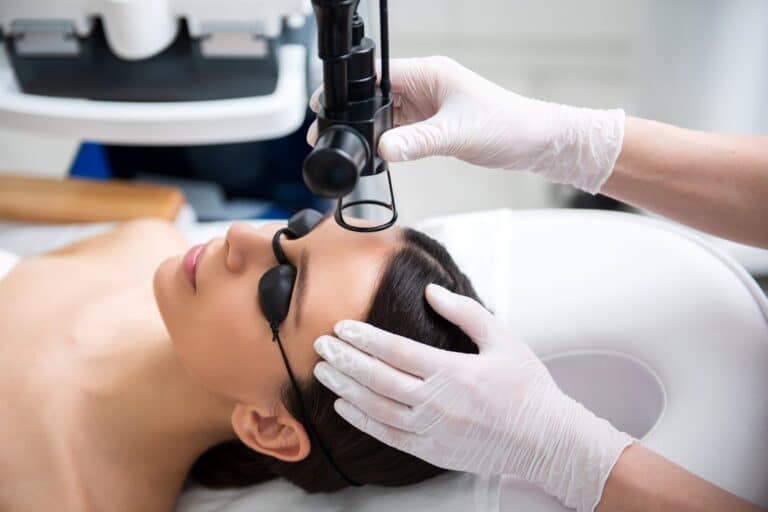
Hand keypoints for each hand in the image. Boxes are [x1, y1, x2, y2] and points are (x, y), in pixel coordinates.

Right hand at [307, 56, 624, 193]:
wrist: (535, 143)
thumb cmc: (507, 125)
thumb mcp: (456, 134)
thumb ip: (417, 142)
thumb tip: (382, 149)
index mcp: (429, 74)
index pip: (377, 74)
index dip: (349, 90)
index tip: (326, 106)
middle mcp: (425, 86)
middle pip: (375, 96)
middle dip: (353, 114)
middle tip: (329, 134)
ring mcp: (428, 107)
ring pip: (386, 116)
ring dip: (370, 131)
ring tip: (350, 149)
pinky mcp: (433, 126)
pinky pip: (401, 132)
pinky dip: (388, 143)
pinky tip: (378, 157)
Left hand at [313, 284, 632, 511]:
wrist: (546, 440)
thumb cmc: (526, 388)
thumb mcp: (503, 339)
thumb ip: (465, 312)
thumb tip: (431, 291)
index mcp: (454, 372)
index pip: (395, 351)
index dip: (364, 338)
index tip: (341, 327)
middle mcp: (438, 403)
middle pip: (377, 378)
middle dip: (344, 359)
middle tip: (320, 345)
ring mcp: (432, 431)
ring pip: (375, 408)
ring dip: (345, 388)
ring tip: (323, 371)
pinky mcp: (431, 451)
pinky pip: (387, 436)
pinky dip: (361, 421)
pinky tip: (343, 407)